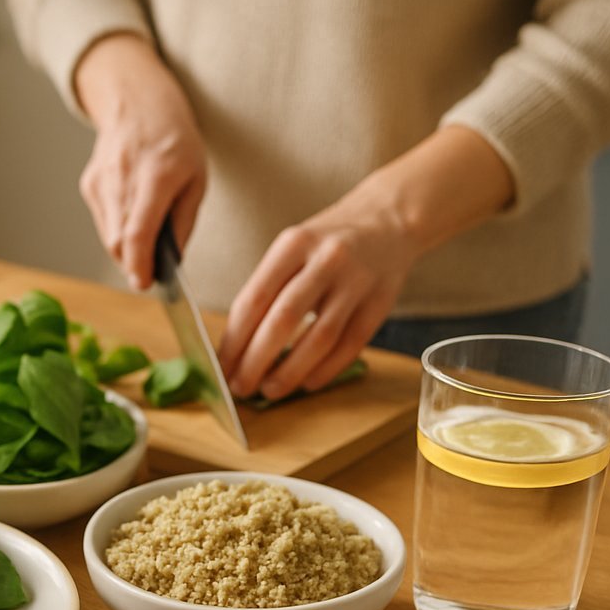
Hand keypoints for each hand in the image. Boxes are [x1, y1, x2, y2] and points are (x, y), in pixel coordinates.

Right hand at [74, 33, 205, 290]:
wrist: (138, 104)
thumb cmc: (175, 142)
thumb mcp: (196, 179)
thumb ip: (184, 222)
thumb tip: (173, 261)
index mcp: (156, 175)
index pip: (138, 232)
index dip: (140, 264)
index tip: (145, 283)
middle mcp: (123, 178)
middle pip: (118, 241)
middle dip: (134, 262)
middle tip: (150, 270)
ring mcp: (101, 181)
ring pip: (108, 236)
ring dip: (126, 248)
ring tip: (145, 239)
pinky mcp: (89, 185)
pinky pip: (103, 222)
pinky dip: (117, 230)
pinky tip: (132, 215)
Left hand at [218, 125, 515, 400]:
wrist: (388, 219)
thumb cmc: (327, 242)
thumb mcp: (292, 249)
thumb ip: (267, 288)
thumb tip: (236, 346)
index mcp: (293, 244)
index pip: (254, 299)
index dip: (234, 339)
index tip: (221, 367)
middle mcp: (325, 260)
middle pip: (283, 320)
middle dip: (255, 361)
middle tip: (240, 386)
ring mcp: (357, 281)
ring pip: (319, 337)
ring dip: (290, 372)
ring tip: (270, 390)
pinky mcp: (381, 301)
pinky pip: (351, 344)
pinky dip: (326, 369)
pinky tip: (307, 383)